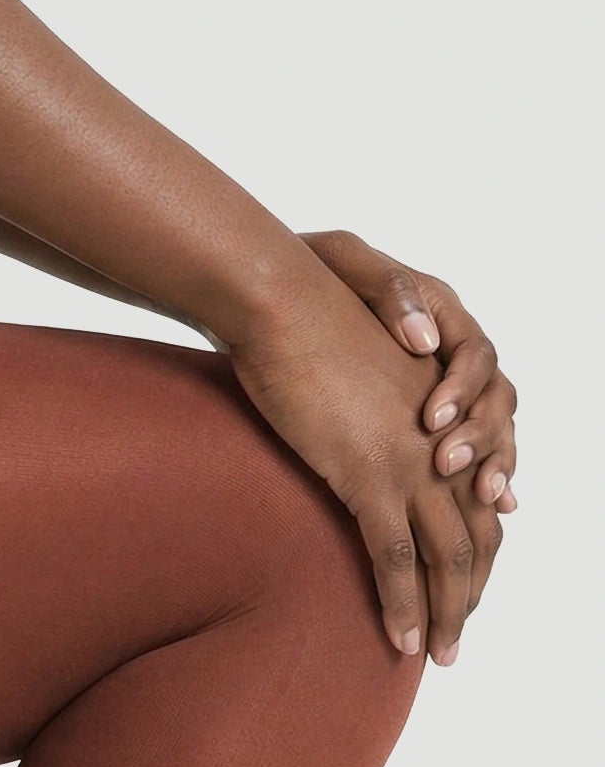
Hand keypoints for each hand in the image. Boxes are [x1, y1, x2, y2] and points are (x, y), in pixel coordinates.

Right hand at [225, 274, 504, 664]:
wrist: (285, 300)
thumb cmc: (308, 321)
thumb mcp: (354, 369)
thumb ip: (370, 405)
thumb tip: (361, 435)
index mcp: (445, 418)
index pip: (480, 497)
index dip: (481, 546)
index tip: (467, 588)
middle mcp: (444, 443)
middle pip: (478, 534)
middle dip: (470, 594)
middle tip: (456, 638)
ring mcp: (413, 463)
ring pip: (450, 555)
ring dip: (447, 614)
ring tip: (440, 655)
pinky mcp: (372, 476)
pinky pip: (397, 557)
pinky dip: (403, 606)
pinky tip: (401, 641)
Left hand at [302, 230, 517, 513]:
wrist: (273, 289)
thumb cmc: (309, 270)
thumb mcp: (344, 258)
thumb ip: (388, 289)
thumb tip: (424, 341)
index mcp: (440, 311)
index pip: (475, 355)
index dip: (462, 391)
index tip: (431, 420)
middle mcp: (449, 350)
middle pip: (494, 398)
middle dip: (481, 436)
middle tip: (446, 466)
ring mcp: (438, 384)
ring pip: (491, 426)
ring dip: (492, 462)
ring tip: (484, 497)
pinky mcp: (418, 417)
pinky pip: (463, 449)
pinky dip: (478, 478)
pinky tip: (484, 508)